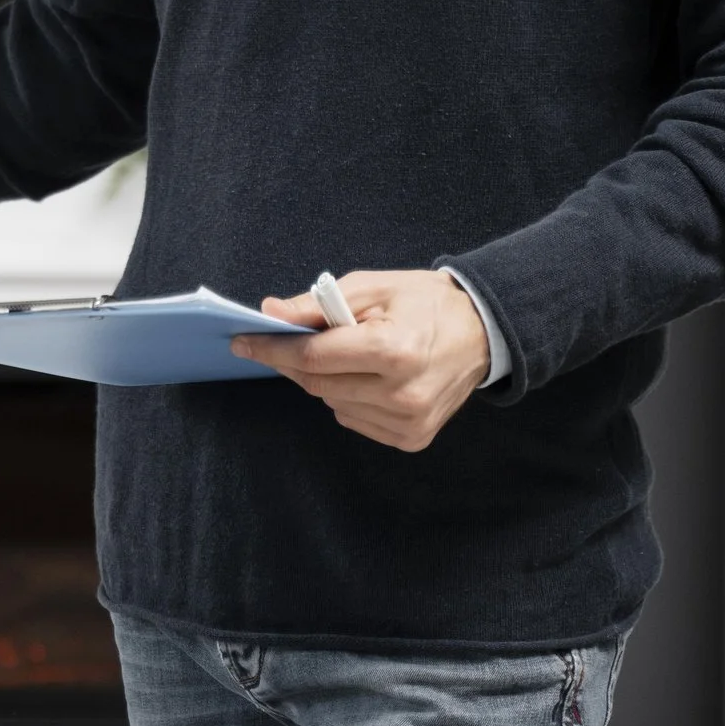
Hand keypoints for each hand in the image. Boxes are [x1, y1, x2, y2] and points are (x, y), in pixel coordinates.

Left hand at [231, 269, 490, 451]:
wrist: (483, 333)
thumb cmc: (424, 303)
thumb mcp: (373, 286)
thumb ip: (318, 303)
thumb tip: (272, 312)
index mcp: (395, 351)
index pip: (313, 356)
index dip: (272, 348)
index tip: (241, 341)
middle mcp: (402, 394)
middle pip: (317, 383)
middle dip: (291, 360)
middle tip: (279, 340)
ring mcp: (409, 422)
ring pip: (331, 403)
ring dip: (323, 378)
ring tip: (347, 354)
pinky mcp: (412, 438)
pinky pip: (353, 419)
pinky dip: (346, 397)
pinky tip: (366, 377)